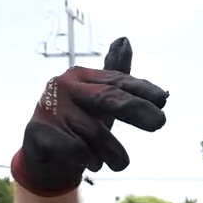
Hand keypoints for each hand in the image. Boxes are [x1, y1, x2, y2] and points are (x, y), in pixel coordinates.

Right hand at [11, 36, 170, 196]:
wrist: (41, 153)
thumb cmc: (77, 122)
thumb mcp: (100, 101)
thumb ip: (115, 74)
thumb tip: (124, 39)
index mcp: (81, 76)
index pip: (117, 81)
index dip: (141, 89)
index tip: (163, 100)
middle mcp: (64, 87)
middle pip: (107, 98)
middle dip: (136, 110)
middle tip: (160, 122)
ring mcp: (50, 109)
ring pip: (95, 133)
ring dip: (112, 152)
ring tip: (119, 162)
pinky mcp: (39, 132)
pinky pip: (77, 149)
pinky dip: (89, 159)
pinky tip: (91, 162)